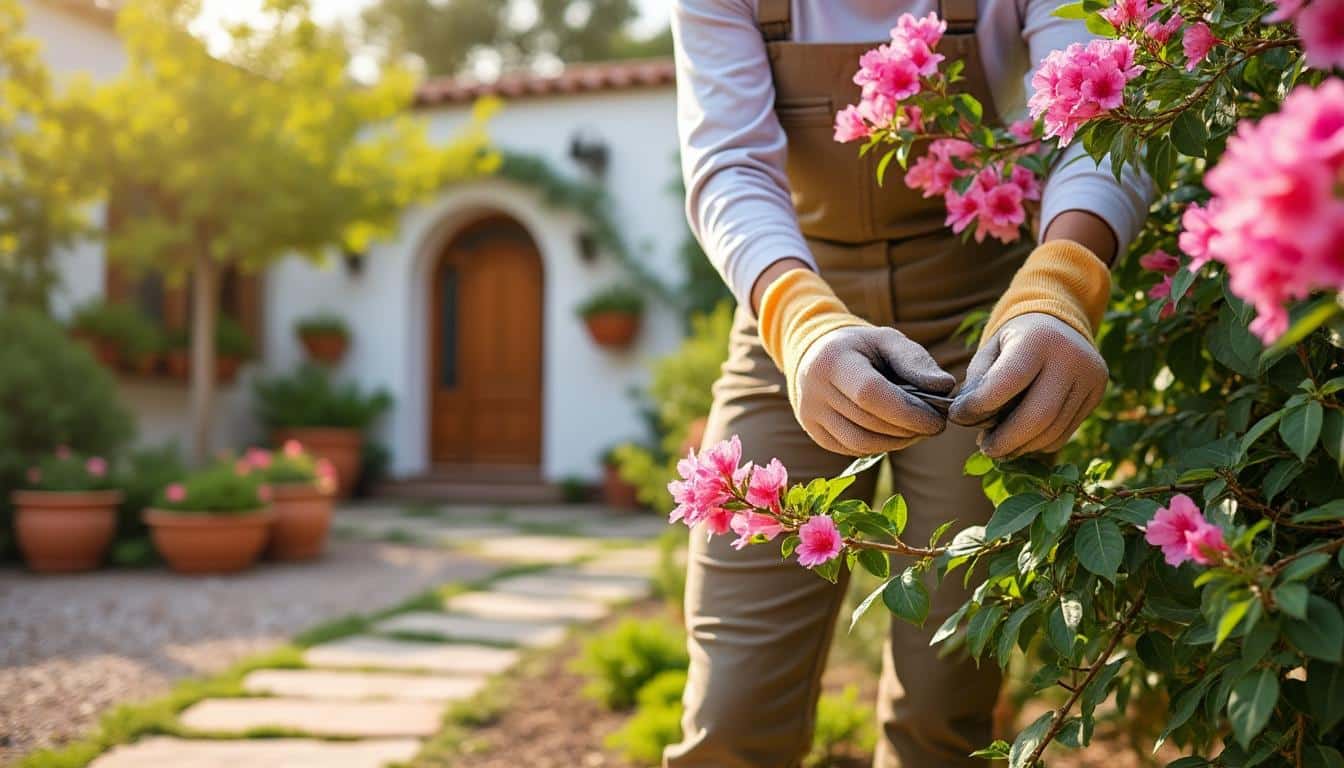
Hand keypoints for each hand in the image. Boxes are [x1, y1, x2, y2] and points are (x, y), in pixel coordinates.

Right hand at [794, 325, 952, 455]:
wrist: (819, 356)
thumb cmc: (863, 348)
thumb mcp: (888, 341)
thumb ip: (916, 361)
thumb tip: (944, 387)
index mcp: (833, 360)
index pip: (869, 394)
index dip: (907, 412)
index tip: (938, 419)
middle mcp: (814, 390)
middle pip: (868, 423)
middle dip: (909, 428)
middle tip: (935, 425)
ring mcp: (810, 414)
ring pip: (861, 443)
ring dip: (898, 442)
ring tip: (918, 430)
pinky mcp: (814, 433)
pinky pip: (853, 449)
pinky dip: (881, 446)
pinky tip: (896, 434)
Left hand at [948, 313, 1106, 458]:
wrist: (1059, 325)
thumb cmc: (1015, 341)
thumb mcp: (991, 350)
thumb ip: (978, 382)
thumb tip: (966, 419)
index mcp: (1039, 339)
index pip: (1007, 382)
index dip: (979, 406)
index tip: (957, 417)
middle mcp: (1071, 357)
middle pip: (1038, 415)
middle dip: (1005, 439)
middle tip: (983, 447)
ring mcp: (1090, 377)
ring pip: (1053, 430)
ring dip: (1020, 446)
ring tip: (998, 446)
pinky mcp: (1097, 395)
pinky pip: (1065, 433)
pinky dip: (1038, 444)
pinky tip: (1021, 440)